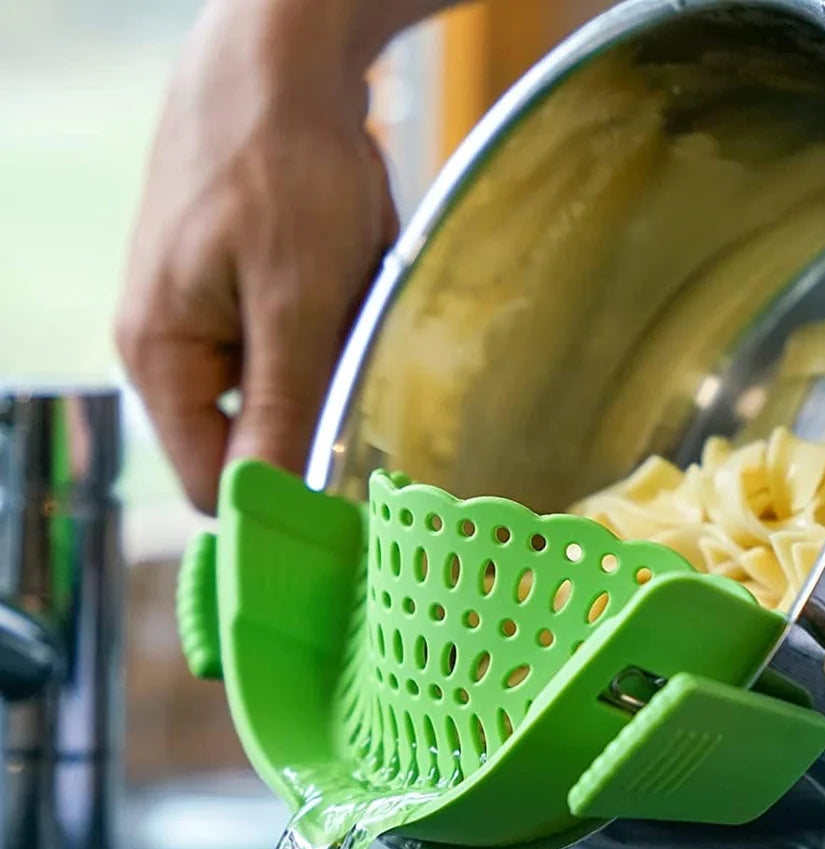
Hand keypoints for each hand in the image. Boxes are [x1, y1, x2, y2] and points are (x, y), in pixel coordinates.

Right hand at [117, 0, 399, 511]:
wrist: (282, 57)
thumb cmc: (283, 170)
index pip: (212, 484)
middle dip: (315, 421)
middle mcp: (173, 347)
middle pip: (251, 440)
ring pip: (283, 392)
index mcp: (163, 358)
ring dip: (331, 368)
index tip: (346, 515)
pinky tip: (350, 279)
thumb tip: (272, 510)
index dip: (274, 507)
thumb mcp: (295, 305)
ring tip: (350, 302)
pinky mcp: (244, 291)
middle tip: (363, 382)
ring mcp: (207, 316)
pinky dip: (334, 328)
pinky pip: (298, 343)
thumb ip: (283, 413)